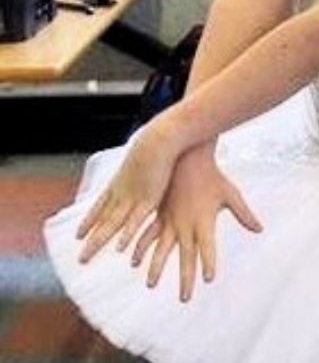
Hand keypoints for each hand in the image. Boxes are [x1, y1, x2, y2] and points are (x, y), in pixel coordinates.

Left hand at [76, 119, 181, 263]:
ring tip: (84, 259)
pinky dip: (126, 234)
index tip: (79, 234)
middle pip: (102, 220)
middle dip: (90, 239)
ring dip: (97, 242)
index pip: (100, 204)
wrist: (162, 137)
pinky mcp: (149, 199)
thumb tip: (143, 164)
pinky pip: (135, 221)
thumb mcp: (145, 155)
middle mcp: (122, 192)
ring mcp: (133, 196)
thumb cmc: (158, 142)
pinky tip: (119, 248)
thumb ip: (143, 166)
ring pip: (112, 224)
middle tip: (80, 259)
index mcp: (120, 181)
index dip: (89, 220)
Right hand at [130, 145, 262, 301]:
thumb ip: (244, 214)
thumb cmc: (213, 177)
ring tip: (152, 285)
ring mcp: (170, 220)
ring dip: (157, 267)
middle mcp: (186, 224)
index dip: (208, 262)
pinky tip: (134, 262)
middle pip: (187, 256)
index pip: (208, 247)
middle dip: (186, 278)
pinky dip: (141, 248)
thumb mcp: (231, 194)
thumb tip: (260, 229)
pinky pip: (148, 234)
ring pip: (162, 248)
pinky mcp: (159, 215)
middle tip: (185, 299)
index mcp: (204, 220)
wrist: (188, 158)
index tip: (208, 278)